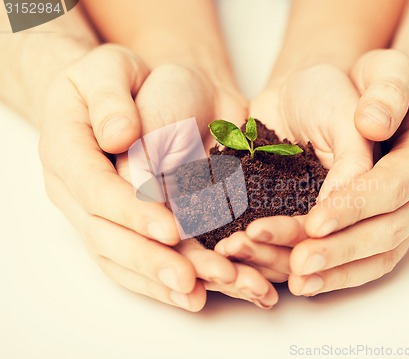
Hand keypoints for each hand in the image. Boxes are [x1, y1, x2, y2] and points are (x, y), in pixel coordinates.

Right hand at [39, 44, 276, 309]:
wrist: (127, 96)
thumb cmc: (118, 78)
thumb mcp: (110, 68)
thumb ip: (110, 98)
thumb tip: (116, 137)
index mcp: (65, 146)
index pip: (94, 186)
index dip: (130, 210)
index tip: (170, 227)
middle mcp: (72, 187)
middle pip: (103, 233)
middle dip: (147, 257)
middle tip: (188, 278)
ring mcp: (91, 211)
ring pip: (117, 256)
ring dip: (157, 278)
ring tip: (195, 295)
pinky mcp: (115, 224)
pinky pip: (130, 260)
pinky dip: (158, 280)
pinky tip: (189, 294)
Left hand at [289, 50, 408, 294]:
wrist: (377, 104)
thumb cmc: (380, 84)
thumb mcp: (389, 70)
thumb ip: (386, 92)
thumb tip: (373, 123)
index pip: (395, 184)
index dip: (356, 205)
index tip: (315, 220)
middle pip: (388, 230)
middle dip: (341, 248)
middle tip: (299, 262)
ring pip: (378, 254)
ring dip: (336, 270)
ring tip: (297, 280)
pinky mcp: (390, 228)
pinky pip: (369, 261)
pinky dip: (338, 275)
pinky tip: (306, 283)